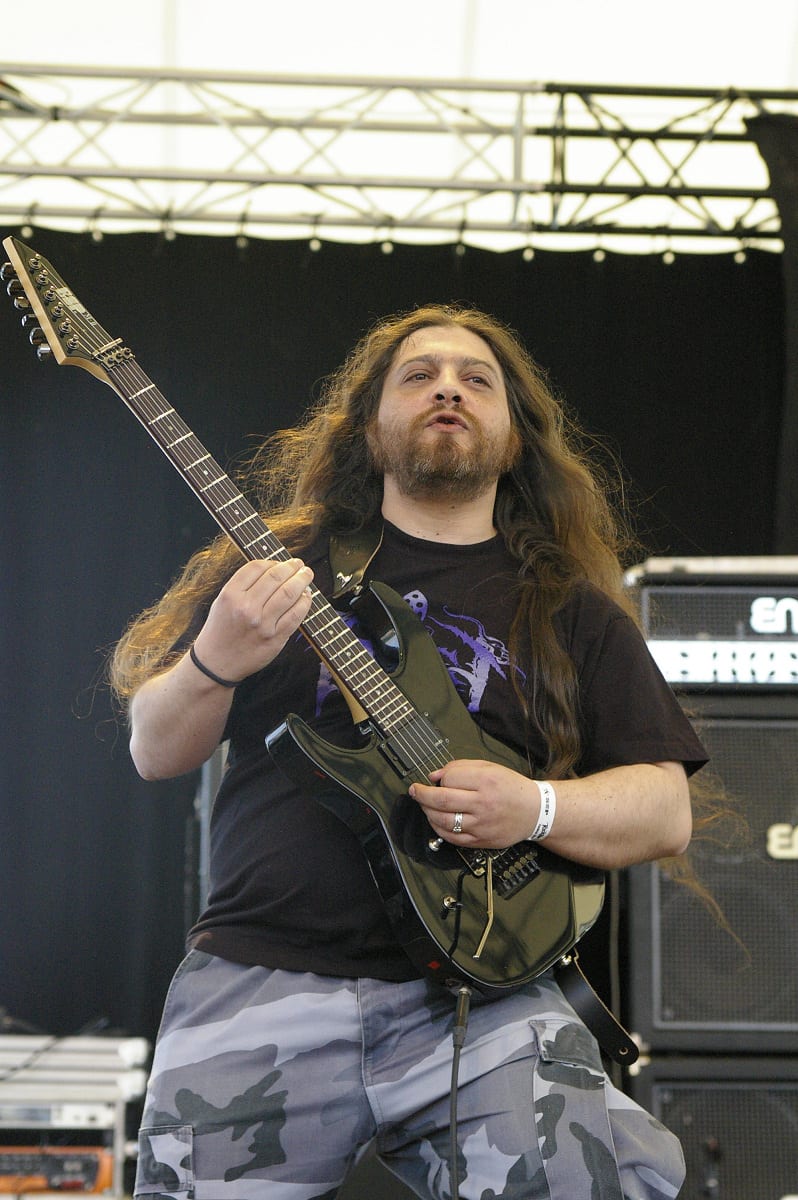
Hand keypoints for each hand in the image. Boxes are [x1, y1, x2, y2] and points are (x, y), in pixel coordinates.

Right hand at [192, 557, 313, 683]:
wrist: (216, 662)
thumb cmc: (221, 630)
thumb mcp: (222, 601)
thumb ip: (244, 585)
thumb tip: (274, 569)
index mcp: (231, 595)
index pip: (257, 567)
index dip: (273, 561)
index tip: (281, 561)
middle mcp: (246, 607)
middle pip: (276, 577)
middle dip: (291, 567)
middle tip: (299, 564)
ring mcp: (262, 624)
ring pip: (289, 593)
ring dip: (302, 581)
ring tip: (307, 575)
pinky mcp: (275, 638)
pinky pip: (296, 615)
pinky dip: (305, 603)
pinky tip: (306, 597)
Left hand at [410, 759, 535, 847]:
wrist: (535, 811)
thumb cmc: (512, 788)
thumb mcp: (490, 768)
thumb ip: (461, 767)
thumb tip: (435, 775)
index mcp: (486, 781)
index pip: (450, 778)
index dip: (438, 777)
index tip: (434, 778)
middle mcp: (483, 803)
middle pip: (442, 800)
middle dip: (422, 795)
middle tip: (415, 791)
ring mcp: (482, 824)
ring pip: (444, 821)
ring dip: (427, 812)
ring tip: (425, 805)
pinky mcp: (481, 840)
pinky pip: (452, 838)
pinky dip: (439, 829)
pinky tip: (436, 821)